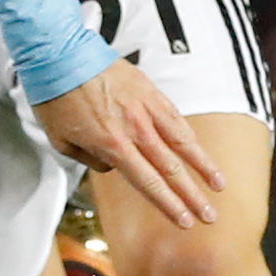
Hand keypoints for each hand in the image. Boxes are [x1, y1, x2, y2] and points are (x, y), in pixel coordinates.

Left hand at [33, 59, 225, 230]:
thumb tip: (113, 165)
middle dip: (193, 196)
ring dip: (203, 165)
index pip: (148, 182)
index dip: (169, 204)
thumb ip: (91, 159)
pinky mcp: (149, 89)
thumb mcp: (61, 140)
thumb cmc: (55, 97)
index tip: (185, 221)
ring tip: (220, 184)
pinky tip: (198, 148)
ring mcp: (145, 107)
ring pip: (182, 141)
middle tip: (210, 215)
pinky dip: (189, 135)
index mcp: (112, 144)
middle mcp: (135, 128)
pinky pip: (174, 116)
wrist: (60, 54)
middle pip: (171, 168)